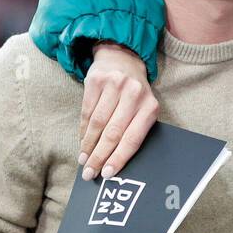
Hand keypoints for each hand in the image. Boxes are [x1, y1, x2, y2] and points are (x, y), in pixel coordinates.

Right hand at [79, 41, 158, 180]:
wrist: (123, 58)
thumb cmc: (134, 93)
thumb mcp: (143, 108)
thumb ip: (134, 130)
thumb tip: (116, 163)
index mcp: (150, 106)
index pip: (133, 139)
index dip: (119, 158)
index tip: (107, 174)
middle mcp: (134, 94)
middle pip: (113, 133)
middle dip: (99, 157)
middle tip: (90, 173)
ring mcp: (114, 85)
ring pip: (97, 124)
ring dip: (88, 146)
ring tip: (83, 160)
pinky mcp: (96, 80)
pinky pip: (86, 112)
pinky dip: (82, 131)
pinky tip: (82, 143)